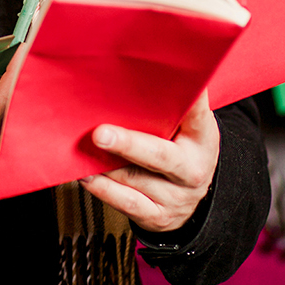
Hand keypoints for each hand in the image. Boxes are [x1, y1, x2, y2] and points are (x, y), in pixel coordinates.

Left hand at [78, 92, 218, 232]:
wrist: (190, 200)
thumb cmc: (180, 150)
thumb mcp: (188, 127)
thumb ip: (173, 102)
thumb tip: (150, 68)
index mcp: (203, 139)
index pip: (198, 115)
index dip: (190, 101)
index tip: (178, 83)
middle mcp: (192, 170)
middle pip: (159, 156)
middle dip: (128, 144)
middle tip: (100, 133)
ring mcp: (175, 197)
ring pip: (134, 179)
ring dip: (104, 165)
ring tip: (81, 149)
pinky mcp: (156, 217)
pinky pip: (126, 203)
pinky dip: (102, 189)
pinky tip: (85, 175)